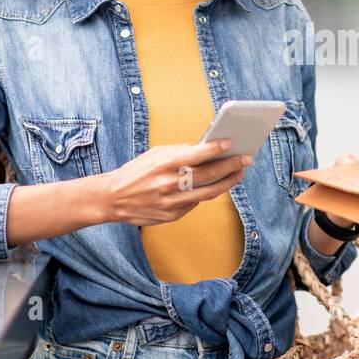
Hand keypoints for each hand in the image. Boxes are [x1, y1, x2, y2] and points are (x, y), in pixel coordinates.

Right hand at [95, 140, 252, 225]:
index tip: (231, 143)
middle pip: (208, 175)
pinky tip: (218, 185)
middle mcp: (169, 183)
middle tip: (246, 159)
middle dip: (231, 166)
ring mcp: (171, 202)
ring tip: (238, 173)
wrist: (113, 198)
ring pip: (208, 193)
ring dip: (227, 182)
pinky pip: (196, 203)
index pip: (196, 155)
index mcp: (164, 164)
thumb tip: (205, 149)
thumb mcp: (155, 154)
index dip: (216, 149)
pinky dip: (208, 193)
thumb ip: (179, 152)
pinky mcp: (172, 215)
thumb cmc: (136, 172)